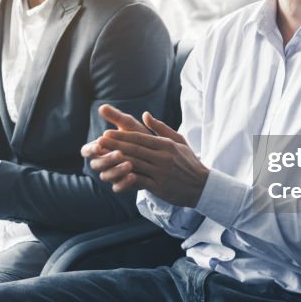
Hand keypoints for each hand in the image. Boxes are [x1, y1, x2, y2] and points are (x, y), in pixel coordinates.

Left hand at [83, 105, 207, 206]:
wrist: (202, 186)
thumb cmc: (189, 162)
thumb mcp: (179, 141)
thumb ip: (161, 128)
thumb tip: (145, 115)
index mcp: (166, 145)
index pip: (139, 138)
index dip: (121, 136)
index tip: (106, 134)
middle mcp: (163, 157)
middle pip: (134, 150)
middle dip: (114, 146)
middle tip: (98, 143)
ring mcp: (161, 172)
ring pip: (135, 165)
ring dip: (116, 162)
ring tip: (102, 160)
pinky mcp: (160, 187)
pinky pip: (140, 182)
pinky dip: (126, 181)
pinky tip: (114, 180)